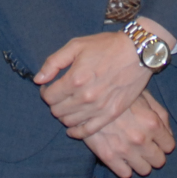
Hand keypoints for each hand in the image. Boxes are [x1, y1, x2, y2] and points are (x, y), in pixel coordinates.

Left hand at [36, 20, 172, 138]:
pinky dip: (77, 132)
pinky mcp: (111, 114)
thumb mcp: (76, 45)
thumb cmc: (106, 46)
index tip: (49, 87)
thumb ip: (53, 62)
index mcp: (75, 79)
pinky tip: (73, 128)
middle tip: (59, 96)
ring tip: (68, 106)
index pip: (49, 97)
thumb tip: (38, 79)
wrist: (138, 52)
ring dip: (64, 116)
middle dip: (54, 104)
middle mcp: (85, 97)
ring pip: (70, 122)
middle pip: (57, 111)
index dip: (46, 92)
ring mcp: (99, 108)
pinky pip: (88, 131)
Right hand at [83, 92, 174, 177]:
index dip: (163, 143)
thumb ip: (161, 115)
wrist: (89, 97)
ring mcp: (125, 150)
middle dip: (154, 154)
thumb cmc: (120, 95)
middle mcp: (141, 139)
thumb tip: (168, 134)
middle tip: (145, 146)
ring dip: (140, 162)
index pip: (169, 146)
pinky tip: (120, 157)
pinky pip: (125, 174)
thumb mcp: (144, 96)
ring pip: (144, 170)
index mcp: (152, 123)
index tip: (156, 140)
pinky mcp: (109, 157)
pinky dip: (124, 167)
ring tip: (133, 152)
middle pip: (159, 161)